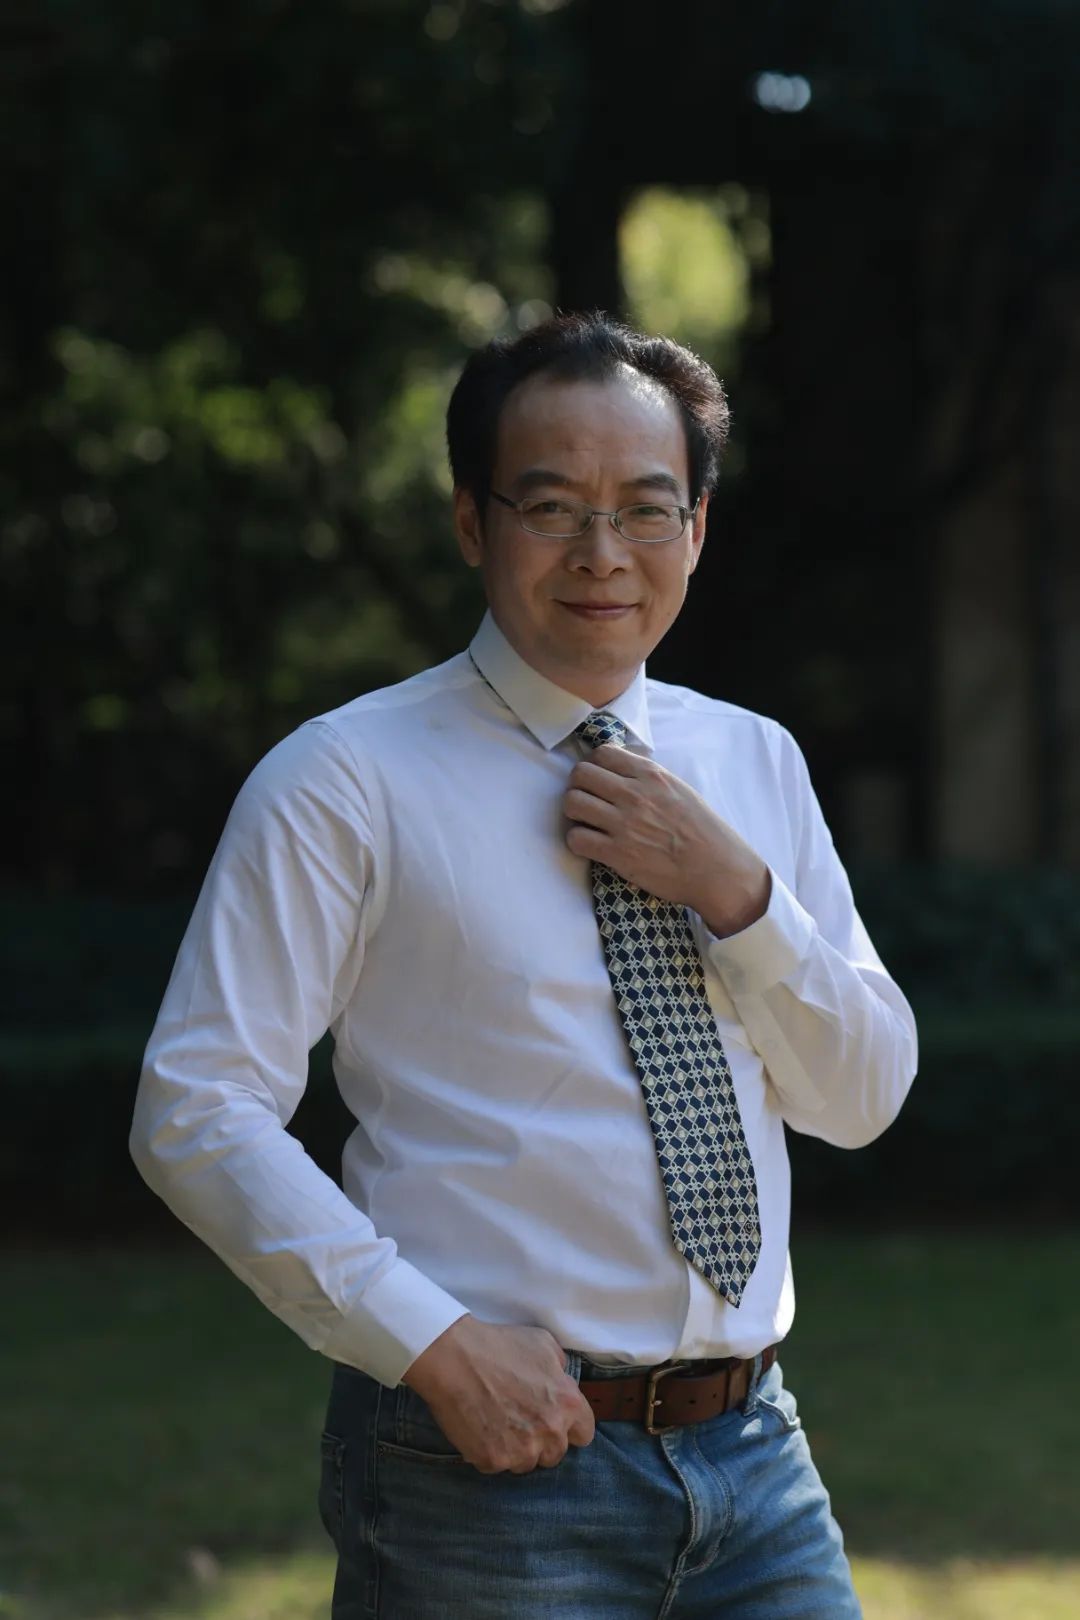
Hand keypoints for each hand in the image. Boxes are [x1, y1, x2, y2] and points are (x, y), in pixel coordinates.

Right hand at [401, 1317, 595, 1474]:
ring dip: (518, 1449)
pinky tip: (481, 1428)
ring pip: (527, 1463)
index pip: (584, 1434)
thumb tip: (561, 1381)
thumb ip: (560, 1369)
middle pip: (556, 1453)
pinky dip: (491, 1451)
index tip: (554, 1419)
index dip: (570, 1426)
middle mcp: (550, 1433)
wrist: (454, 1358)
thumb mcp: (543, 1344)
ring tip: (499, 1423)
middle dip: (543, 1439)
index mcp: (568, 1404)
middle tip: (521, 1419)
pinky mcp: (493, 1461)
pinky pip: (498, 1465)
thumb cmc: (499, 1346)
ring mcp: (521, 1451)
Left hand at [564, 745, 770, 937]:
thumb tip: (620, 772)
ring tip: (587, 822)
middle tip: (587, 800)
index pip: (602, 753)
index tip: (598, 779)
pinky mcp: (617, 854)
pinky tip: (590, 844)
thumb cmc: (703, 831)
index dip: (594, 766)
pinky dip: (577, 841)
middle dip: (579, 786)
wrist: (717, 870)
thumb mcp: (679, 790)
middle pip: (580, 775)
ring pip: (572, 803)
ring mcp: (623, 824)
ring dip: (574, 812)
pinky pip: (576, 838)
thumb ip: (648, 778)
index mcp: (651, 775)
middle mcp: (634, 794)